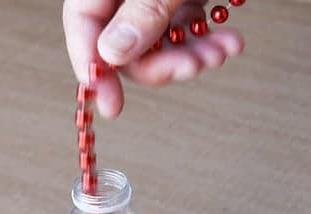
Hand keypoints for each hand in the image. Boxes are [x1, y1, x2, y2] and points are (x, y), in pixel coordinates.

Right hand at [63, 0, 243, 118]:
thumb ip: (141, 12)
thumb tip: (112, 55)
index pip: (82, 24)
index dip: (92, 67)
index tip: (109, 105)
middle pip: (126, 44)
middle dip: (164, 64)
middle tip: (193, 67)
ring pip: (160, 43)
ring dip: (193, 56)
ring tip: (223, 50)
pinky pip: (185, 30)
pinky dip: (206, 41)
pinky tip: (229, 42)